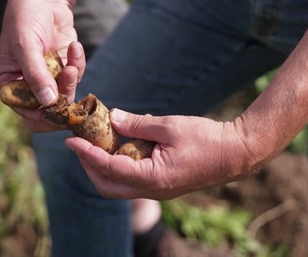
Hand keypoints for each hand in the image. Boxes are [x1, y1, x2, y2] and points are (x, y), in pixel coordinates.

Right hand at [0, 0, 85, 131]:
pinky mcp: (63, 67)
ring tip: (71, 59)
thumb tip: (48, 104)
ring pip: (64, 94)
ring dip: (71, 80)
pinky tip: (75, 46)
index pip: (23, 109)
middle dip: (61, 100)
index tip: (56, 108)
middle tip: (70, 84)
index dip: (40, 114)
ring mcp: (47, 76)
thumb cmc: (26, 17)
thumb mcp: (27, 45)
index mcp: (9, 80)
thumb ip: (36, 75)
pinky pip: (75, 76)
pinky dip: (77, 63)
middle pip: (46, 108)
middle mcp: (26, 82)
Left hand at [66, 109, 256, 199]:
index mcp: (154, 177)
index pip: (109, 168)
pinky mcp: (163, 185)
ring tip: (96, 143)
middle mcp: (153, 190)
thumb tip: (112, 117)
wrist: (237, 153)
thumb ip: (138, 124)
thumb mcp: (170, 125)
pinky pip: (133, 181)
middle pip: (108, 186)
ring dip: (103, 167)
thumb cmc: (207, 138)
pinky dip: (120, 166)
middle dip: (89, 166)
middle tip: (80, 144)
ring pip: (119, 187)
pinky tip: (120, 146)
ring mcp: (158, 190)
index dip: (87, 154)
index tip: (70, 140)